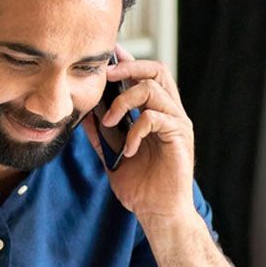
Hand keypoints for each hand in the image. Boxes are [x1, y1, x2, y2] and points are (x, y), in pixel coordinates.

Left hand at [84, 45, 195, 222]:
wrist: (157, 212)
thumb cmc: (140, 187)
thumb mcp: (112, 156)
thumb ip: (101, 135)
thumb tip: (85, 115)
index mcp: (156, 113)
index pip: (146, 75)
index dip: (128, 60)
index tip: (107, 54)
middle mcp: (171, 113)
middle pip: (156, 70)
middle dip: (129, 66)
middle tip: (104, 76)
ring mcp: (177, 124)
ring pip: (154, 89)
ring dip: (125, 101)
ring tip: (110, 122)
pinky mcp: (180, 137)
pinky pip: (156, 118)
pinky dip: (136, 129)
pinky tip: (127, 149)